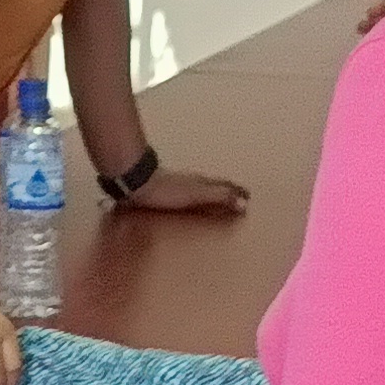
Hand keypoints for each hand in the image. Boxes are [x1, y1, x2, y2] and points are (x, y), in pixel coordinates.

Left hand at [117, 167, 247, 214]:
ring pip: (198, 187)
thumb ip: (219, 196)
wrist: (135, 181)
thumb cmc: (166, 190)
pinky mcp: (161, 190)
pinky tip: (184, 200)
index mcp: (201, 182)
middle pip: (213, 185)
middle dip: (226, 191)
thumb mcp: (196, 194)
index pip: (225, 186)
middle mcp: (191, 181)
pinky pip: (183, 193)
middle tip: (238, 198)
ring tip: (215, 199)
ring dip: (210, 192)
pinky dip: (192, 196)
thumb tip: (244, 203)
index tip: (249, 197)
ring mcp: (176, 184)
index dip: (237, 192)